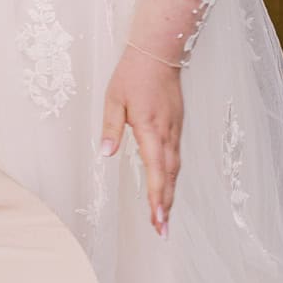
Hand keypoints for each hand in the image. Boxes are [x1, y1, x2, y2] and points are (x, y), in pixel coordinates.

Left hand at [100, 44, 183, 238]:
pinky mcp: (177, 125)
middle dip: (165, 205)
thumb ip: (111, 128)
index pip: (155, 171)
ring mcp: (175, 130)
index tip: (157, 220)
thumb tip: (105, 156)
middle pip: (169, 176)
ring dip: (170, 193)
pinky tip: (167, 185)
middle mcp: (166, 134)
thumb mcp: (114, 98)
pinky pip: (176, 157)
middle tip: (162, 231)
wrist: (158, 51)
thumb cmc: (133, 74)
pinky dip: (172, 176)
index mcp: (150, 129)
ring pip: (175, 168)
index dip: (156, 198)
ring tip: (164, 216)